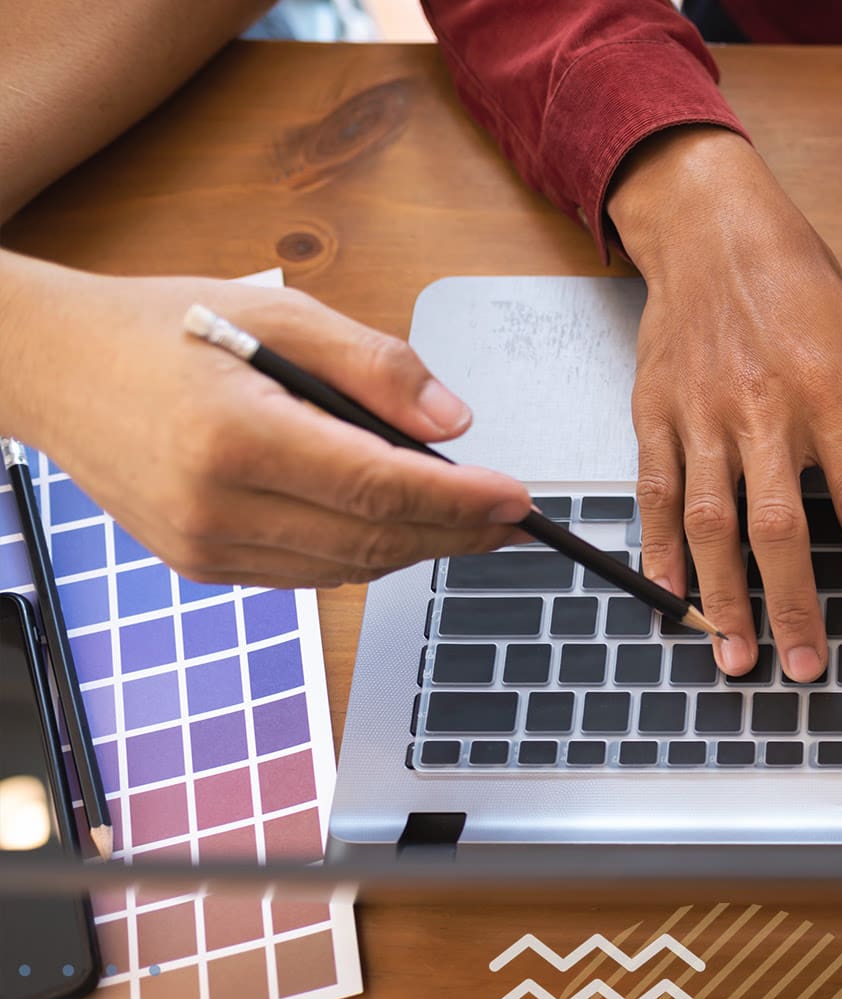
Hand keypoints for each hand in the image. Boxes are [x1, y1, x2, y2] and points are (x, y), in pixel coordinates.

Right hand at [0, 258, 528, 587]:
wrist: (54, 368)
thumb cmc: (161, 328)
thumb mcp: (279, 313)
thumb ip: (374, 366)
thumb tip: (454, 421)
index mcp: (237, 437)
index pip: (379, 486)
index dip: (460, 500)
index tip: (518, 500)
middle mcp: (217, 506)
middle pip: (372, 540)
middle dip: (456, 532)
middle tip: (515, 521)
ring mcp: (205, 546)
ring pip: (347, 568)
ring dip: (417, 547)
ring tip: (470, 521)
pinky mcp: (200, 563)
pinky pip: (308, 573)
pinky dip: (363, 553)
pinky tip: (396, 526)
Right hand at [607, 127, 841, 680]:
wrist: (709, 225)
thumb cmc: (791, 277)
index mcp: (825, 394)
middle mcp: (761, 410)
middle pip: (782, 529)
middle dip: (796, 606)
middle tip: (807, 665)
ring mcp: (701, 415)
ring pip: (711, 523)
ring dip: (725, 596)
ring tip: (736, 652)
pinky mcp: (655, 413)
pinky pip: (656, 493)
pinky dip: (660, 549)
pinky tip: (672, 595)